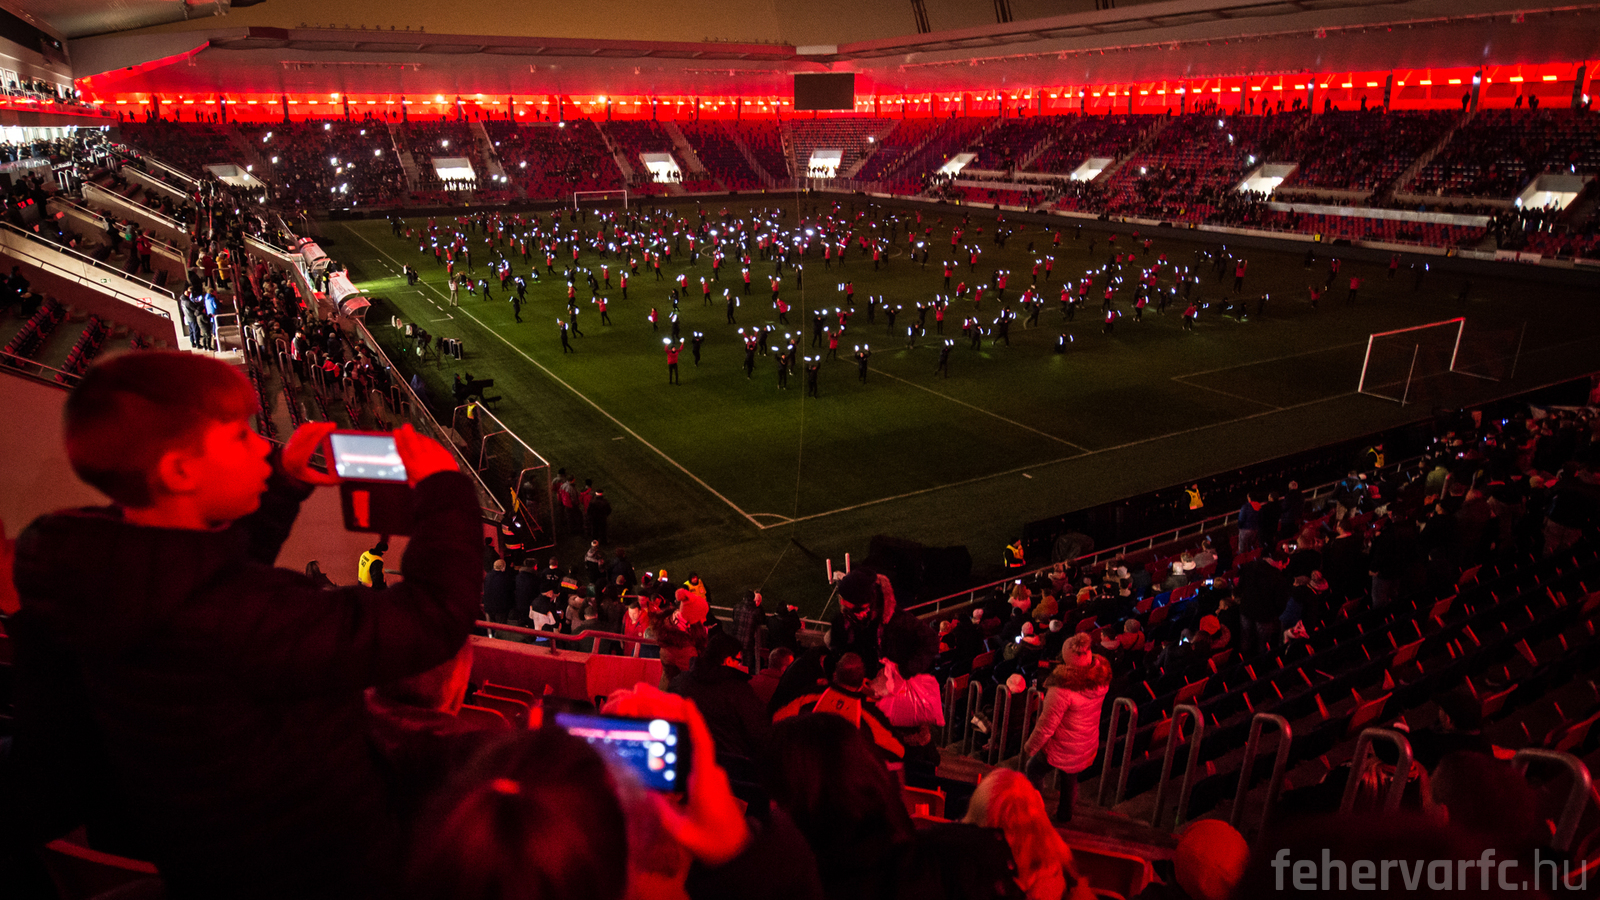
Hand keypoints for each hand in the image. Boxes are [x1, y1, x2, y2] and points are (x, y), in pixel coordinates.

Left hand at [282, 421, 339, 485]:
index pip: (310, 441)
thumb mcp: (316, 480)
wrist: (285, 475)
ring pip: (303, 429)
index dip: (321, 432)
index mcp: (298, 460)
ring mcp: (290, 443)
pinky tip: (319, 427)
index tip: (331, 428)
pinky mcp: (291, 439)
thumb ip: (329, 480)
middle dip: (320, 426)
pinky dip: (311, 426)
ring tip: (327, 426)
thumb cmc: (300, 476)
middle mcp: (292, 450)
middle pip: (306, 432)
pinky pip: (301, 429)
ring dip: (316, 425)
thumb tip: (343, 477)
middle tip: (332, 425)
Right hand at [393, 424, 458, 486]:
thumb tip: (410, 473)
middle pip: (412, 440)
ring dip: (420, 436)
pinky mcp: (444, 454)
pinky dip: (431, 441)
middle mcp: (421, 457)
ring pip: (425, 441)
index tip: (396, 433)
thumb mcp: (414, 484)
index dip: (398, 439)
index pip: (402, 448)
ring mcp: (433, 454)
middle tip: (405, 426)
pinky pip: (436, 444)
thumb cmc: (430, 489)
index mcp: (411, 464)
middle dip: (408, 432)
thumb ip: (411, 475)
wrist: (446, 487)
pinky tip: (430, 441)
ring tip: (416, 433)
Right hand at [604, 684, 750, 865]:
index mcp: (706, 780)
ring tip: (655, 730)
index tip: (686, 702)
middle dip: (677, 724)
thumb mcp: (681, 831)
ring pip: (694, 753)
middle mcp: (711, 773)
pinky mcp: (711, 784)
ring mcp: (713, 778)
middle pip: (694, 743)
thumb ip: (663, 811)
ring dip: (678, 741)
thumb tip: (644, 791)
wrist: (737, 853)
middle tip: (656, 712)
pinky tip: (664, 755)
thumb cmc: (712, 842)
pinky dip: (681, 756)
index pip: (702, 743)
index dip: (695, 721)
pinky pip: (695, 764)